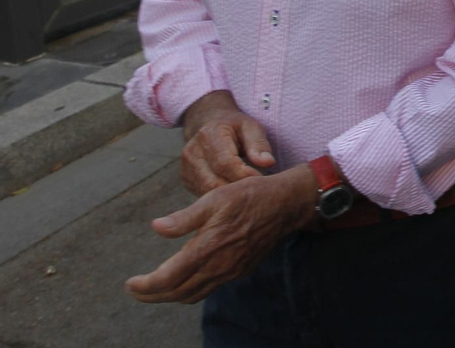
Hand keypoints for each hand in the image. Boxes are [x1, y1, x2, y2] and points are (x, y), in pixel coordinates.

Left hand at [125, 167, 315, 303]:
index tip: (130, 283)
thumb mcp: (214, 197)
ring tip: (155, 289)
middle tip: (136, 290)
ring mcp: (231, 271)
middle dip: (152, 296)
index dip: (144, 286)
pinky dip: (191, 290)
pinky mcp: (240, 271)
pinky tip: (186, 277)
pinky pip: (209, 288)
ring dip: (170, 296)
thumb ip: (183, 217)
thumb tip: (156, 228)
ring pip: (193, 295)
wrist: (286, 204)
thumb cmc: (249, 195)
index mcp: (207, 247)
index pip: (167, 279)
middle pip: (177, 293)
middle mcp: (219, 266)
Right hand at [179, 91, 274, 197]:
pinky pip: (202, 193)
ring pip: (207, 191)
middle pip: (214, 181)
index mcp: (209, 135)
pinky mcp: (186, 179)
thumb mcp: (251, 127)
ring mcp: (186, 167)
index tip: (260, 180)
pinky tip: (233, 193)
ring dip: (228, 195)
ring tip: (245, 192)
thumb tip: (268, 162)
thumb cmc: (235, 127)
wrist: (211, 125)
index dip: (244, 175)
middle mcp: (193, 152)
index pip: (225, 163)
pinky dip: (219, 196)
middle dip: (236, 189)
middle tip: (254, 190)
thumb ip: (259, 144)